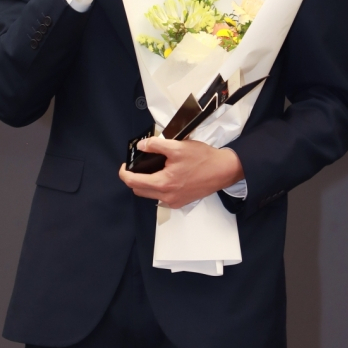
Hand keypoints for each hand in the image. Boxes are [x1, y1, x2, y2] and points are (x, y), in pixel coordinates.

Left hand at [119, 137, 243, 208]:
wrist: (223, 170)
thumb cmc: (203, 159)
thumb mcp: (178, 147)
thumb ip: (156, 145)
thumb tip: (141, 146)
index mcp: (163, 183)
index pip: (133, 182)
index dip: (124, 173)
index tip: (125, 165)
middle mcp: (167, 197)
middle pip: (139, 190)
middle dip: (133, 178)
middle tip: (137, 165)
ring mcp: (174, 201)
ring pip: (149, 195)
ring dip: (145, 184)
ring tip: (151, 169)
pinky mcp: (181, 202)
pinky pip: (161, 197)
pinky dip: (157, 188)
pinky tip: (164, 175)